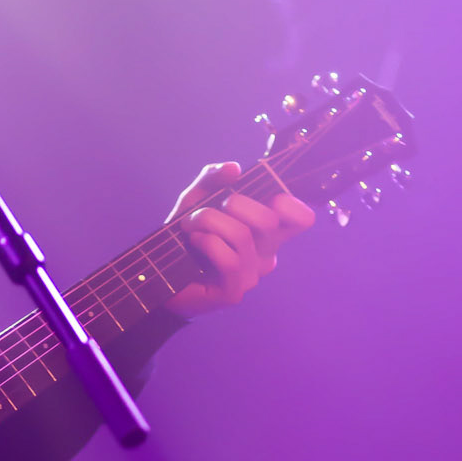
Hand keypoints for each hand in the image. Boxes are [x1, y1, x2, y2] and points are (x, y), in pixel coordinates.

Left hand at [164, 161, 314, 319]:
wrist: (160, 272)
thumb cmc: (186, 235)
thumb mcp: (196, 198)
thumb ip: (213, 178)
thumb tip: (234, 168)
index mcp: (268, 231)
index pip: (302, 219)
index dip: (290, 204)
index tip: (265, 197)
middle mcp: (266, 254)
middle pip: (269, 220)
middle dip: (234, 203)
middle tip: (208, 209)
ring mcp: (252, 275)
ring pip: (242, 236)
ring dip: (208, 221)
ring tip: (190, 226)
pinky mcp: (234, 291)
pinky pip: (229, 260)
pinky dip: (207, 243)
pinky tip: (194, 242)